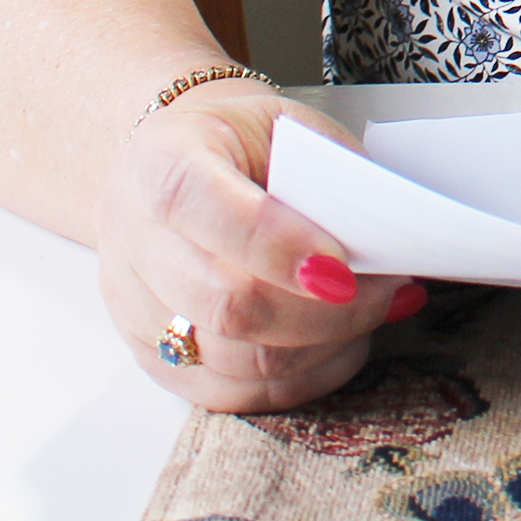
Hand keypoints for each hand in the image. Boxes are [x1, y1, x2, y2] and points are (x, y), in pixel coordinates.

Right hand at [95, 87, 419, 412]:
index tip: (344, 269)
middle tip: (384, 293)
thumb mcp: (287, 127)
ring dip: (321, 347)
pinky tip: (338, 346)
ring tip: (370, 315)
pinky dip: (300, 378)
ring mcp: (134, 304)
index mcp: (163, 160)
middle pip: (225, 302)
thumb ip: (330, 179)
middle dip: (323, 313)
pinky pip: (231, 393)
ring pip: (234, 360)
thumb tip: (387, 241)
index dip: (279, 247)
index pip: (205, 208)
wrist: (173, 163)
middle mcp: (132, 235)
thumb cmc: (239, 142)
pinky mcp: (152, 355)